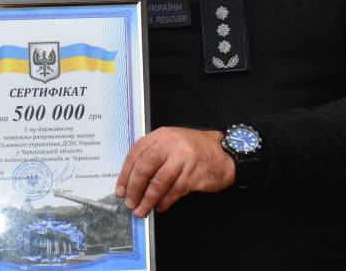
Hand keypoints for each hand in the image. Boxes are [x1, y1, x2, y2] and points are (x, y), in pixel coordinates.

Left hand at [114, 127, 235, 216]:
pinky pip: (174, 191)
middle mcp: (171, 145)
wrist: (224, 153)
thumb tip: (133, 180)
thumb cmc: (194, 149)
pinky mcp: (194, 174)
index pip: (136, 153)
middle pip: (145, 167)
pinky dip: (165, 201)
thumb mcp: (171, 143)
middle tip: (129, 202)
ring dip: (147, 199)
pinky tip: (160, 207)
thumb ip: (153, 154)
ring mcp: (183, 159)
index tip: (121, 189)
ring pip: (159, 182)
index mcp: (161, 135)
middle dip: (134, 188)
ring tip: (141, 209)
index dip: (125, 173)